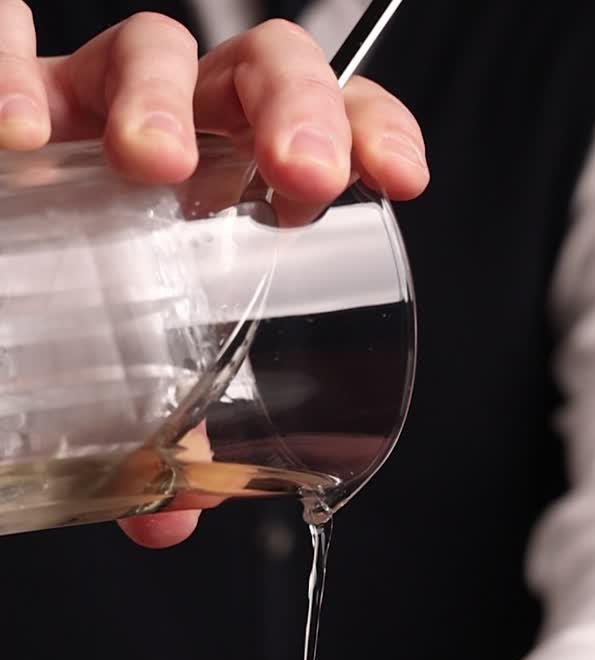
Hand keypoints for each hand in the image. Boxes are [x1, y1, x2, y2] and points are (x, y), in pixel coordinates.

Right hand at [0, 2, 427, 546]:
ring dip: (160, 92)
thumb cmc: (83, 302)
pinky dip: (9, 64)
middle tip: (300, 175)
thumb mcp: (139, 367)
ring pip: (153, 45)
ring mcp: (95, 98)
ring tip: (151, 161)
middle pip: (260, 71)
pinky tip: (16, 129)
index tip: (399, 178)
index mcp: (231, 184)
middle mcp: (177, 128)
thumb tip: (173, 521)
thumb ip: (166, 437)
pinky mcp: (17, 91)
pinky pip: (10, 38)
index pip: (327, 127)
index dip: (371, 133)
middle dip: (295, 108)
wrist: (2, 260)